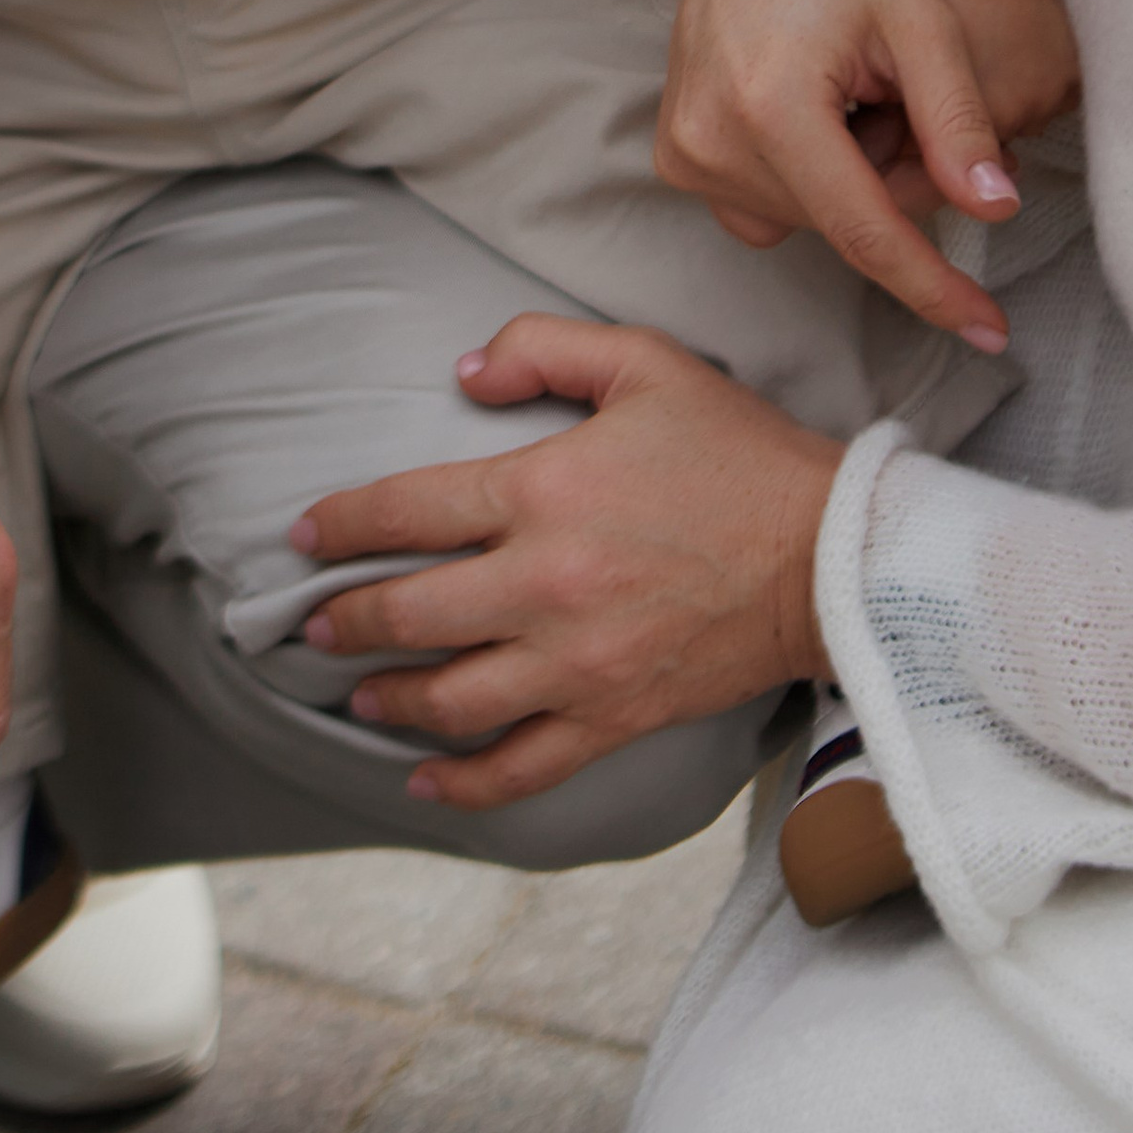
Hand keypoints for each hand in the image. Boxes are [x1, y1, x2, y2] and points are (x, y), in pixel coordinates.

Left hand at [289, 315, 841, 808]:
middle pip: (410, 612)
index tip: (303, 536)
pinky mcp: (614, 717)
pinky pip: (523, 766)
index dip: (339, 524)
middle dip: (346, 621)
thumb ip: (543, 348)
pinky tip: (426, 785)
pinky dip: (467, 784)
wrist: (830, 558)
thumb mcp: (643, 362)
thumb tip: (463, 372)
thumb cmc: (737, 453)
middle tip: (313, 627)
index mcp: (541, 491)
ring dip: (391, 697)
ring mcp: (576, 662)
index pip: (406, 510)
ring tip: (360, 694)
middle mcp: (543, 584)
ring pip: (452, 697)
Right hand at [655, 0, 1078, 346]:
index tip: (990, 331)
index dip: (933, 287)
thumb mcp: (924, 24)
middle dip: (895, 192)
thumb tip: (995, 210)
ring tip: (859, 94)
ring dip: (849, 181)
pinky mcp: (676, 144)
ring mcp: (684, 144)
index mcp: (770, 106)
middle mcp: (710, 136)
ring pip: (804, 221)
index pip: (867, 233)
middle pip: (838, 227)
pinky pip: (760, 203)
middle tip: (909, 105)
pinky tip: (820, 110)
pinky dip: (806, 176)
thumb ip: (958, 124)